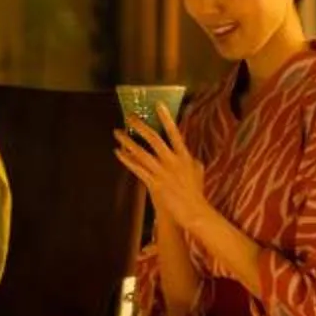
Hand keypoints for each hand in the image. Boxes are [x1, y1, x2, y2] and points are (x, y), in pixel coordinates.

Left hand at [114, 106, 213, 241]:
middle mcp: (172, 161)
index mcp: (184, 156)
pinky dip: (126, 159)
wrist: (193, 211)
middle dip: (140, 126)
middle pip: (154, 139)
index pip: (174, 133)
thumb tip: (186, 152)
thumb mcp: (198, 171)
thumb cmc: (195, 191)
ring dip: (127, 141)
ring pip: (141, 153)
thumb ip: (190, 159)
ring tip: (117, 132)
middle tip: (129, 116)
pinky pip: (137, 168)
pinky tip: (118, 152)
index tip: (157, 104)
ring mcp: (162, 172)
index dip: (166, 118)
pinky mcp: (154, 183)